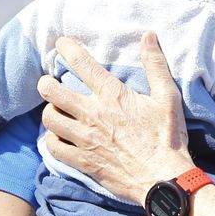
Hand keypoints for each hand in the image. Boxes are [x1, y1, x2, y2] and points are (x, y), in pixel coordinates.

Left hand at [38, 32, 194, 203]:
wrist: (163, 179)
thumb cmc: (168, 137)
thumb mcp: (168, 97)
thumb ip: (156, 64)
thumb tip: (149, 36)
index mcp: (112, 96)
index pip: (82, 64)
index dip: (67, 49)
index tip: (60, 43)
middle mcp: (93, 114)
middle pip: (53, 91)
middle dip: (46, 83)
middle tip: (49, 82)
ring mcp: (85, 139)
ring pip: (50, 119)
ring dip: (49, 111)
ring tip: (55, 109)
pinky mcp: (83, 161)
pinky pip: (54, 147)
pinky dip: (52, 139)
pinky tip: (59, 136)